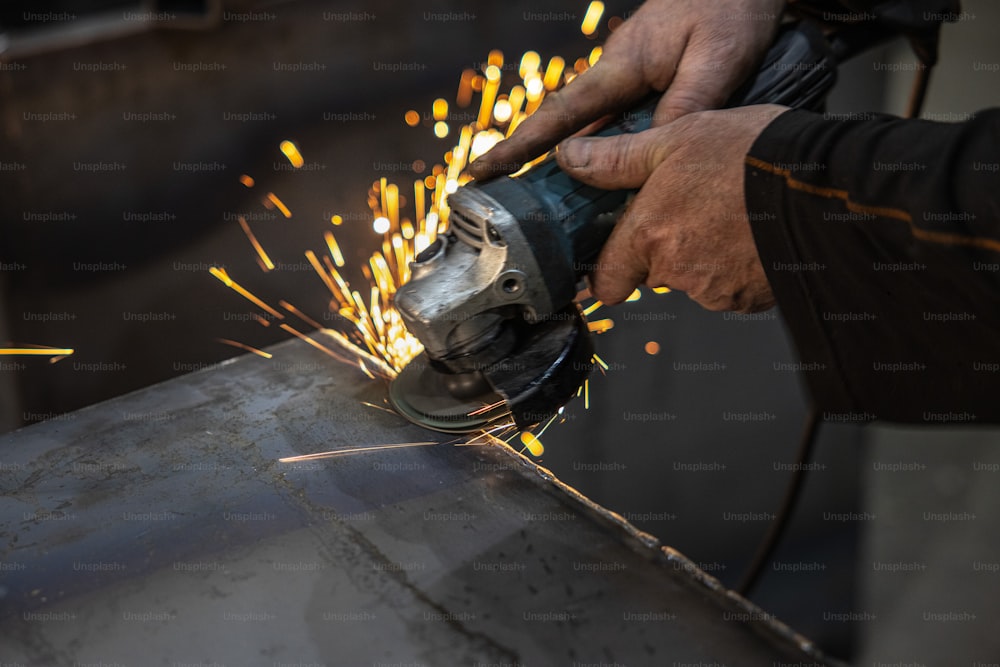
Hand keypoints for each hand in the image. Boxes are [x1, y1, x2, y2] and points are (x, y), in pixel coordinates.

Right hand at [468, 0, 784, 178]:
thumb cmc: (730, 7)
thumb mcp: (716, 57)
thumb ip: (686, 104)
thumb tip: (652, 153)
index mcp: (620, 67)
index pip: (559, 114)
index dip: (519, 146)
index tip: (481, 169)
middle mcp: (616, 77)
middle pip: (567, 131)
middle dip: (532, 166)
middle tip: (503, 203)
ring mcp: (630, 82)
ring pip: (596, 134)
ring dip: (577, 170)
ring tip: (563, 217)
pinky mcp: (648, 86)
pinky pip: (621, 129)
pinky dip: (611, 158)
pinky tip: (616, 187)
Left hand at [556, 104, 788, 312]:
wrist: (825, 183)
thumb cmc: (750, 155)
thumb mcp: (675, 139)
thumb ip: (615, 158)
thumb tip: (569, 157)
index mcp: (649, 237)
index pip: (607, 282)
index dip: (607, 272)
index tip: (613, 259)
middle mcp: (678, 273)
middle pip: (654, 273)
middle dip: (665, 246)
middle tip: (692, 205)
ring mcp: (716, 291)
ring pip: (694, 279)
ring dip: (704, 254)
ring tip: (729, 211)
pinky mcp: (752, 300)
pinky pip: (731, 286)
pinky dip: (736, 265)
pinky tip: (752, 230)